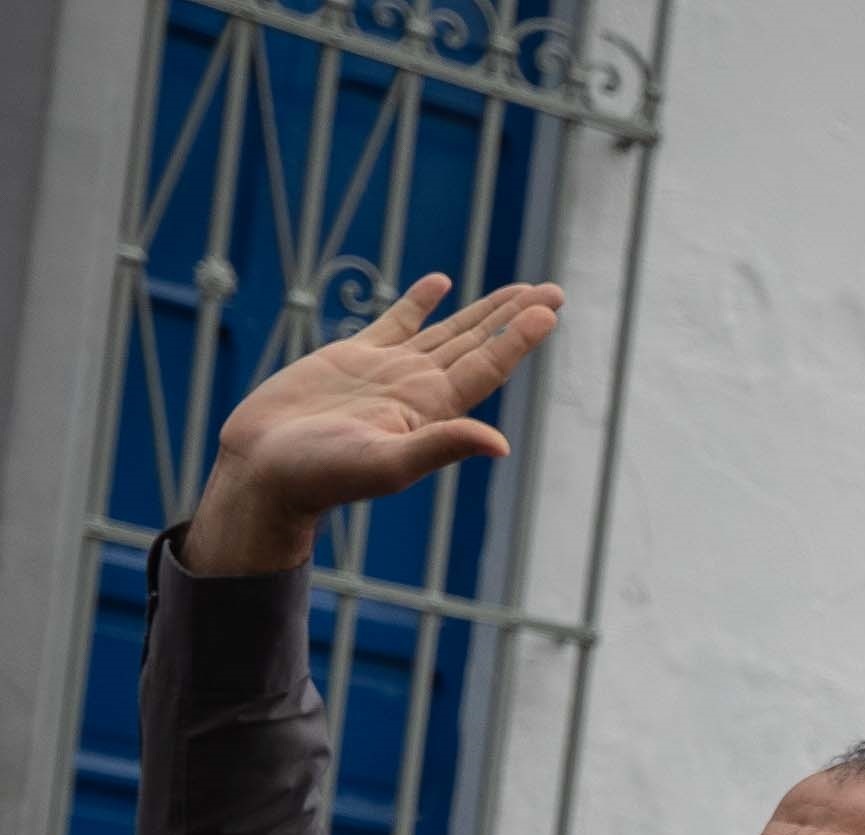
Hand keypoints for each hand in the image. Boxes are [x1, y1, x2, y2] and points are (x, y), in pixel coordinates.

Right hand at [183, 275, 562, 575]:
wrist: (264, 471)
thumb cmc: (321, 475)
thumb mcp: (387, 464)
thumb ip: (440, 447)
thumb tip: (501, 445)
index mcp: (433, 410)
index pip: (488, 366)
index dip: (518, 338)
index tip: (549, 310)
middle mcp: (419, 387)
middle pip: (479, 344)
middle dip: (516, 318)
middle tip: (556, 290)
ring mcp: (388, 371)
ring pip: (447, 331)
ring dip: (483, 310)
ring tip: (520, 289)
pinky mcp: (351, 358)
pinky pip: (395, 322)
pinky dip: (418, 301)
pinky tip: (441, 283)